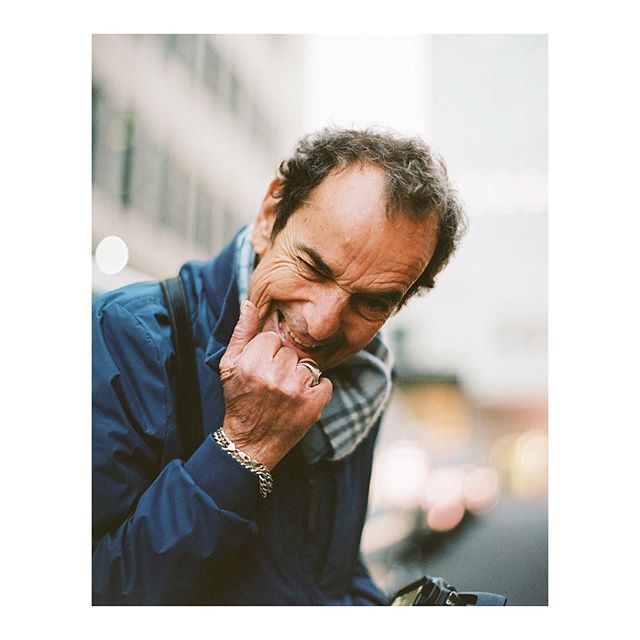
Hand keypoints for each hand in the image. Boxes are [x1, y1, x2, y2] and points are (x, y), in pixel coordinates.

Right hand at [219, 300, 332, 469]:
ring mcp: (295, 391)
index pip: (272, 339)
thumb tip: (249, 303)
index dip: (267, 353)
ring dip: (299, 377)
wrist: (250, 443)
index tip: (260, 370)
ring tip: (284, 394)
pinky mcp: (313, 405)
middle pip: (290, 351)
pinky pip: (324, 382)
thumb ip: (241, 332)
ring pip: (307, 365)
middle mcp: (274, 376)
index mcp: (251, 364)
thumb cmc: (239, 400)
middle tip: (271, 385)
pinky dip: (316, 390)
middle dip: (283, 365)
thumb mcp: (230, 366)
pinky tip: (300, 401)